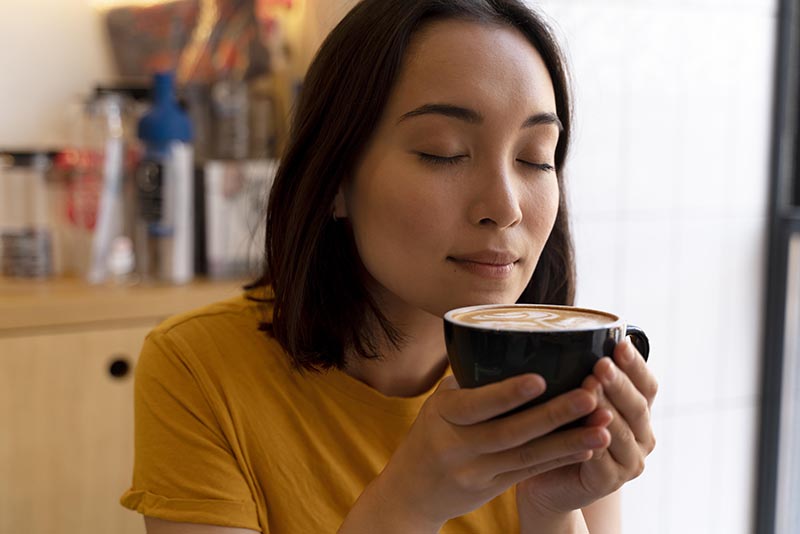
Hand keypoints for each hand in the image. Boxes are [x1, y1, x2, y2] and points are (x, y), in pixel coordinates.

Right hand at [358, 373, 612, 529]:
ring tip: (603, 426)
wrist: (411, 491)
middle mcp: (456, 445)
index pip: (476, 404)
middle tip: (589, 396)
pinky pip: (529, 472)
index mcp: (442, 414)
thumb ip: (472, 381)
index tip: (541, 379)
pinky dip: (559, 458)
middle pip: (509, 432)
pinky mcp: (490, 489)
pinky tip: (587, 447)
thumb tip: (515, 343)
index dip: (507, 394)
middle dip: (553, 415)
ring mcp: (474, 471)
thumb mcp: (440, 403)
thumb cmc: (432, 433)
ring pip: (527, 456)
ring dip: (568, 441)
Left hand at [516, 339, 657, 516]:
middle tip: (601, 365)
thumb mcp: (571, 398)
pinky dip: (593, 443)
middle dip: (618, 383)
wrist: (546, 480)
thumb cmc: (559, 430)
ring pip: (620, 431)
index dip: (636, 364)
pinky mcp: (609, 482)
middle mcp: (641, 435)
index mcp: (638, 411)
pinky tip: (585, 429)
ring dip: (606, 409)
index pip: (646, 384)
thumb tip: (565, 331)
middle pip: (636, 405)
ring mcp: (629, 461)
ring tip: (589, 390)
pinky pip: (602, 460)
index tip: (620, 343)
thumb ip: (579, 373)